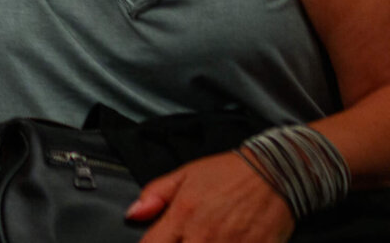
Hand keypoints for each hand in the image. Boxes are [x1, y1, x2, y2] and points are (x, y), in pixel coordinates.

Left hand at [128, 151, 293, 242]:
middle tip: (184, 239)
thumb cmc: (227, 173)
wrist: (274, 172)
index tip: (158, 242)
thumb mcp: (184, 175)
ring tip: (203, 240)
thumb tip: (132, 214)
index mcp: (182, 216)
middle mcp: (203, 236)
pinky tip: (224, 242)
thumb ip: (155, 195)